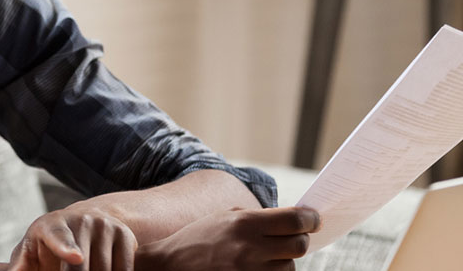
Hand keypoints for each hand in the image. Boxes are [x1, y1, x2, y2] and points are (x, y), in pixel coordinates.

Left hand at [8, 204, 136, 270]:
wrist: (86, 222)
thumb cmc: (49, 244)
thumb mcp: (32, 250)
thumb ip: (21, 264)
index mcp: (52, 225)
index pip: (59, 237)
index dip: (66, 247)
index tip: (75, 256)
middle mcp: (81, 220)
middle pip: (83, 266)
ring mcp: (105, 226)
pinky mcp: (126, 235)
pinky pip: (125, 269)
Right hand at [133, 206, 320, 270]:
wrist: (170, 267)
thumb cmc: (197, 239)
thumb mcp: (223, 219)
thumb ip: (257, 218)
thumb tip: (293, 219)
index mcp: (244, 224)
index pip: (295, 220)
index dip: (311, 219)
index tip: (313, 219)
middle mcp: (250, 249)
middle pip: (299, 245)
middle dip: (298, 240)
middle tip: (290, 238)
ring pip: (289, 268)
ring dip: (281, 261)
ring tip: (261, 257)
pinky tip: (256, 268)